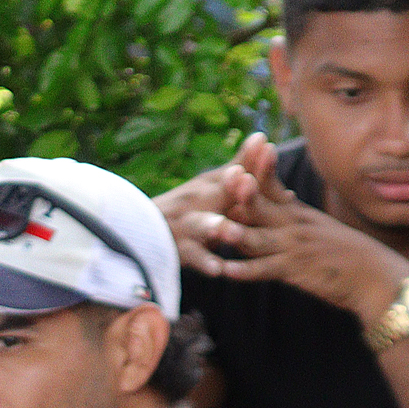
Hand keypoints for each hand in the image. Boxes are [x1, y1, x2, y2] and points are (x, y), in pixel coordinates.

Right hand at [154, 132, 273, 275]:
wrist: (141, 233)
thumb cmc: (187, 207)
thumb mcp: (210, 183)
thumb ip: (240, 164)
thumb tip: (262, 137)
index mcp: (210, 184)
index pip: (235, 172)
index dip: (250, 162)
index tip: (266, 146)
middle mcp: (197, 201)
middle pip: (217, 193)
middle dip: (230, 186)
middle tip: (243, 176)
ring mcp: (187, 226)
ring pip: (201, 224)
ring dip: (214, 226)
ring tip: (229, 230)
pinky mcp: (179, 251)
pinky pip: (193, 257)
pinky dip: (205, 262)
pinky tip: (218, 270)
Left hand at [161, 138, 408, 326]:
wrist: (376, 277)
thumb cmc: (346, 254)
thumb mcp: (318, 228)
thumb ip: (292, 217)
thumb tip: (277, 201)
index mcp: (298, 212)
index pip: (273, 186)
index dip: (259, 168)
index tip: (249, 146)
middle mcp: (294, 225)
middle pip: (261, 205)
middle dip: (241, 191)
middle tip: (225, 174)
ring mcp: (294, 247)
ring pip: (258, 238)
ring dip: (236, 233)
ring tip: (214, 227)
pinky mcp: (296, 271)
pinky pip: (266, 271)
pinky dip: (246, 271)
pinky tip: (226, 272)